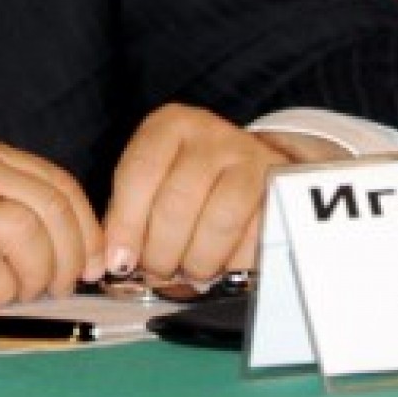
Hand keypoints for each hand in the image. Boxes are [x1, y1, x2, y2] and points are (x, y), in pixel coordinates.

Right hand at [0, 136, 104, 305]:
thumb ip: (6, 214)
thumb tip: (73, 254)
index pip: (59, 185)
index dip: (86, 230)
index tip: (92, 265)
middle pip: (51, 209)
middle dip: (68, 259)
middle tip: (55, 289)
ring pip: (26, 233)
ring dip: (34, 276)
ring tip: (16, 293)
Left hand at [102, 105, 341, 280]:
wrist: (251, 159)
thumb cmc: (188, 175)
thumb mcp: (153, 177)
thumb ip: (129, 213)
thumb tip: (117, 261)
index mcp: (169, 126)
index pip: (140, 174)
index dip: (126, 224)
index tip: (120, 261)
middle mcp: (210, 134)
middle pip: (177, 203)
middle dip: (162, 252)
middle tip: (158, 271)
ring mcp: (249, 157)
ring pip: (218, 223)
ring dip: (198, 261)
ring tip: (189, 269)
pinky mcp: (279, 189)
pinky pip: (253, 238)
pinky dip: (233, 263)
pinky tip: (221, 264)